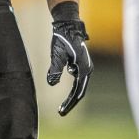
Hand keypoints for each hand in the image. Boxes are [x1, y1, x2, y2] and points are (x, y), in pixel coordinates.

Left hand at [46, 1, 92, 115]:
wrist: (67, 25)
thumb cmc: (62, 39)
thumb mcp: (57, 55)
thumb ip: (55, 69)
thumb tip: (52, 83)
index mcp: (84, 69)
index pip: (78, 91)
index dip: (70, 103)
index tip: (61, 112)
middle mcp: (87, 69)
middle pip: (80, 91)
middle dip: (71, 102)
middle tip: (61, 112)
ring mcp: (85, 66)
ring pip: (79, 86)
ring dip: (71, 96)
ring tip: (62, 106)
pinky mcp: (81, 64)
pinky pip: (77, 80)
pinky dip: (72, 88)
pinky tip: (66, 92)